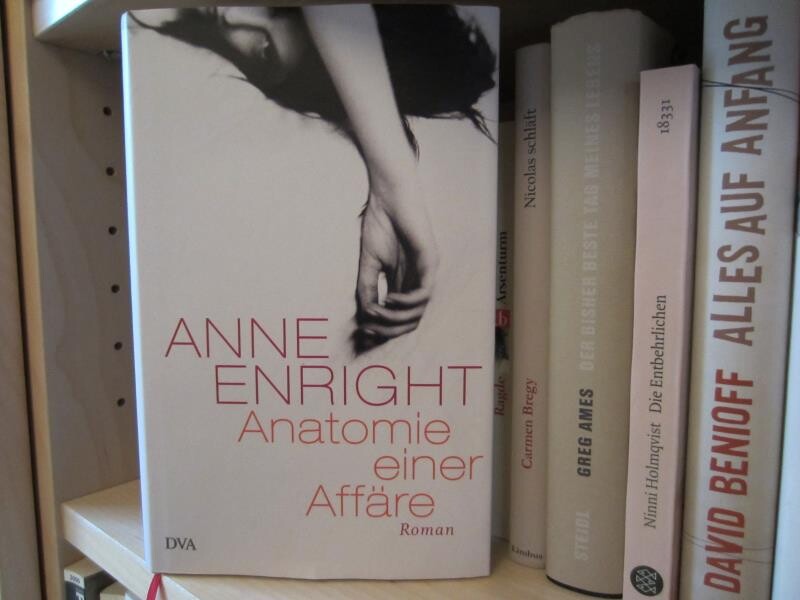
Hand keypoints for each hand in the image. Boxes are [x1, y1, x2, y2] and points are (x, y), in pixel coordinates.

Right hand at [354, 177, 437, 351]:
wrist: (388, 197)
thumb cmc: (379, 225)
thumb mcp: (368, 264)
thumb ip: (367, 289)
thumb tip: (364, 316)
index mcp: (402, 283)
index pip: (398, 317)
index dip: (382, 329)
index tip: (363, 332)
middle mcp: (416, 282)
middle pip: (410, 320)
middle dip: (388, 330)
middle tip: (369, 329)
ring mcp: (426, 273)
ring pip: (418, 311)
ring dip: (395, 318)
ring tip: (378, 312)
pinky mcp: (431, 261)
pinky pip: (424, 293)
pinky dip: (406, 302)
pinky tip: (390, 298)